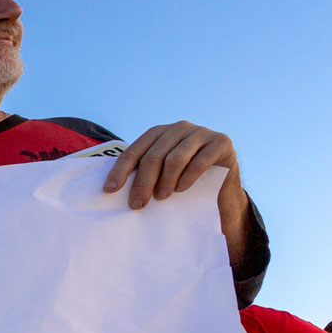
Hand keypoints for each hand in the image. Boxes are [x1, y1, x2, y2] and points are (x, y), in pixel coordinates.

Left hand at [104, 120, 249, 264]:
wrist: (221, 177)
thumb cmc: (183, 175)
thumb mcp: (161, 172)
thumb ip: (143, 172)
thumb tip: (111, 190)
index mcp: (159, 132)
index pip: (134, 151)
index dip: (120, 171)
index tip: (110, 190)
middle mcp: (179, 128)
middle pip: (153, 157)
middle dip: (143, 183)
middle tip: (137, 204)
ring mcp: (201, 132)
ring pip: (175, 158)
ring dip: (165, 181)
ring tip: (161, 198)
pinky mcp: (221, 141)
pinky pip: (200, 160)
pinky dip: (187, 177)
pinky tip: (181, 190)